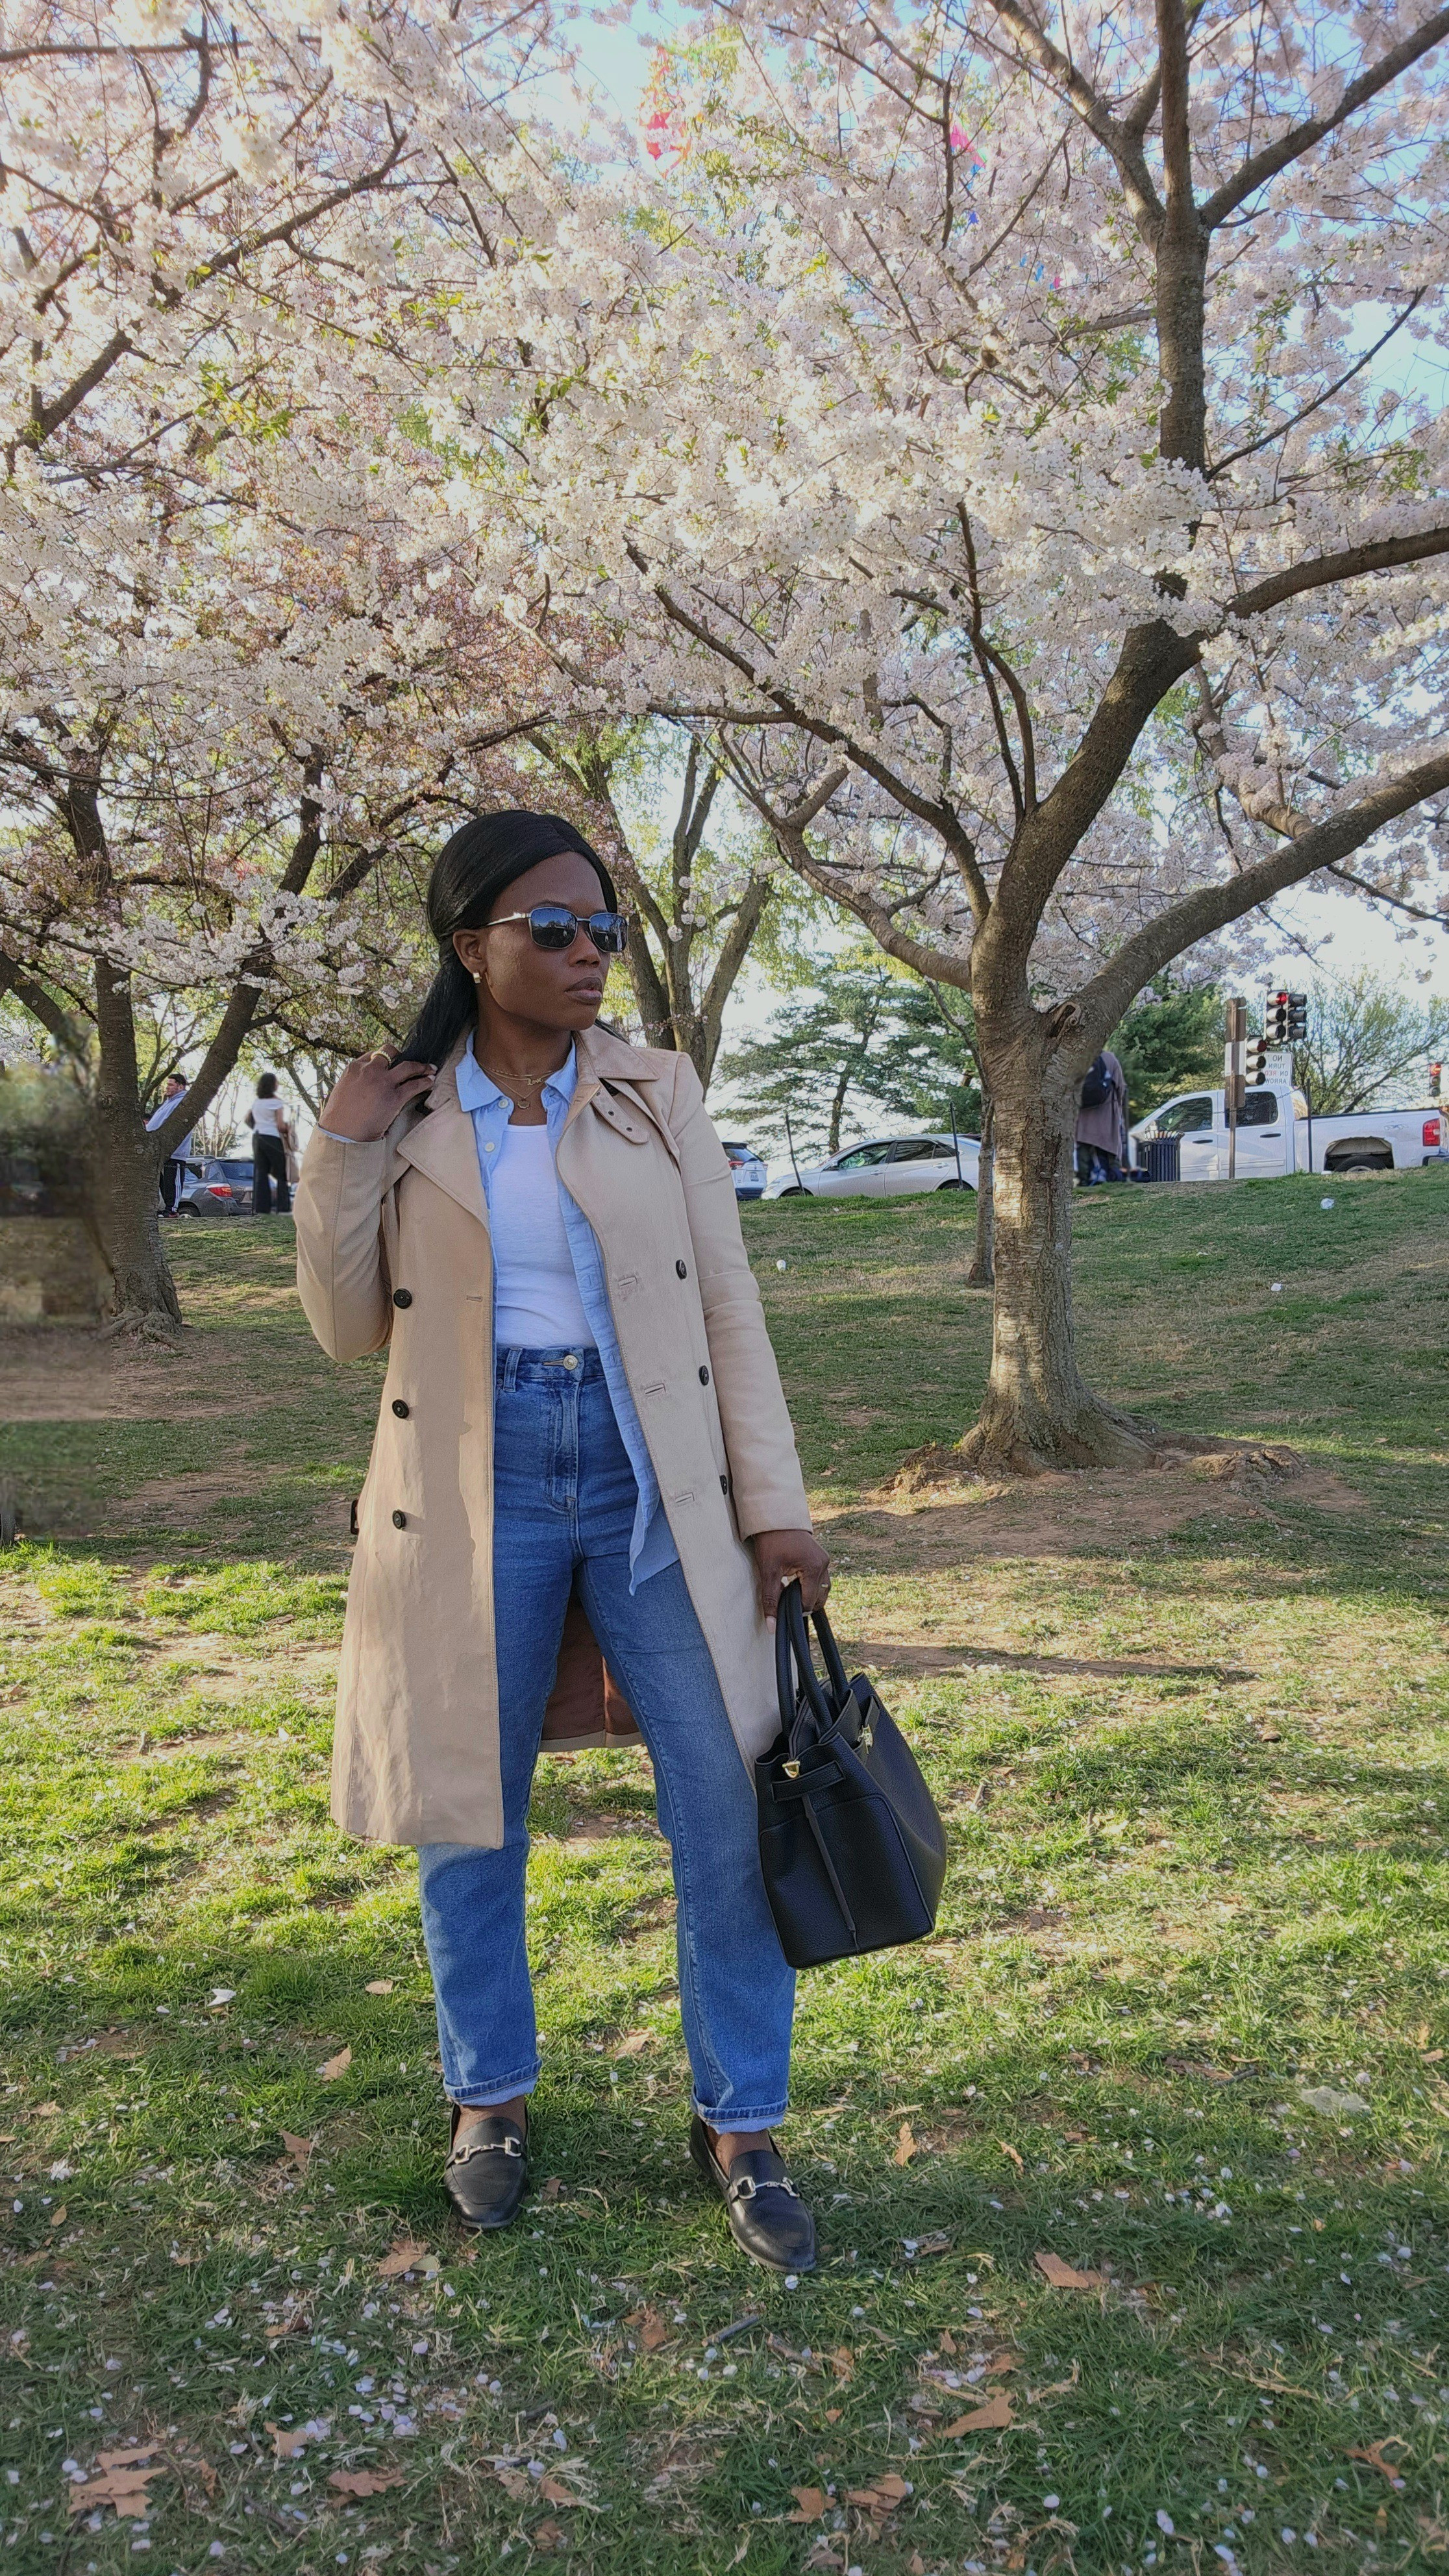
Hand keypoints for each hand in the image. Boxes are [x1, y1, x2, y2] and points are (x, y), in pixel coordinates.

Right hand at [317, 1052, 434, 1142]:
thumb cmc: (339, 1116)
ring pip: (408, 1066)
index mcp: (355, 1067)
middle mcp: (370, 1070)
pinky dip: (425, 1082)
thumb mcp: (342, 1088)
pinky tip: (430, 1081)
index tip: (393, 1061)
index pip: (374, 1053)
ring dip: (421, 1066)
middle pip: (391, 1053)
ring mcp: (384, 1083)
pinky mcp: (394, 1097)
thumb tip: (364, 1082)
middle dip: (403, 1055)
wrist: (342, 1132)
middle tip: (411, 1061)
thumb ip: (355, 1080)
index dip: (386, 1057)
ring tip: (430, 1068)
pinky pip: (415, 1085)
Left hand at [752, 1527, 830, 1629]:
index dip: (795, 1609)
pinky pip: (820, 1579)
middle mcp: (823, 1564)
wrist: (774, 1518)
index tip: (783, 1608)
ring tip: (790, 1594)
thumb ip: (771, 1600)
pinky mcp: (820, 1557)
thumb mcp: (768, 1572)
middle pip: (819, 1597)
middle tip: (786, 1601)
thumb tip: (772, 1626)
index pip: (809, 1602)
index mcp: (814, 1567)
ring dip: (808, 1595)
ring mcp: (824, 1559)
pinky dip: (810, 1586)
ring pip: (822, 1589)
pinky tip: (795, 1585)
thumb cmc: (771, 1542)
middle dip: (804, 1603)